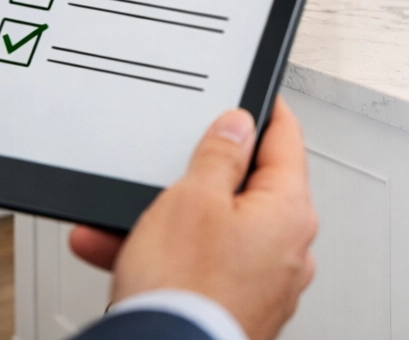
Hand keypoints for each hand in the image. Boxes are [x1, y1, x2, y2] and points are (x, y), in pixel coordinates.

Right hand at [70, 98, 317, 339]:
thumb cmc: (185, 292)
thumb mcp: (192, 200)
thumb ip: (219, 154)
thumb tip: (238, 125)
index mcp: (290, 210)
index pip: (285, 139)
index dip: (262, 112)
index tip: (249, 98)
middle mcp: (288, 248)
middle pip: (245, 190)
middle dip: (195, 180)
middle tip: (166, 170)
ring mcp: (265, 284)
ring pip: (213, 233)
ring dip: (166, 224)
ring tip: (118, 223)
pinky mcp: (238, 309)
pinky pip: (201, 270)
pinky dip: (167, 260)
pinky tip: (121, 255)